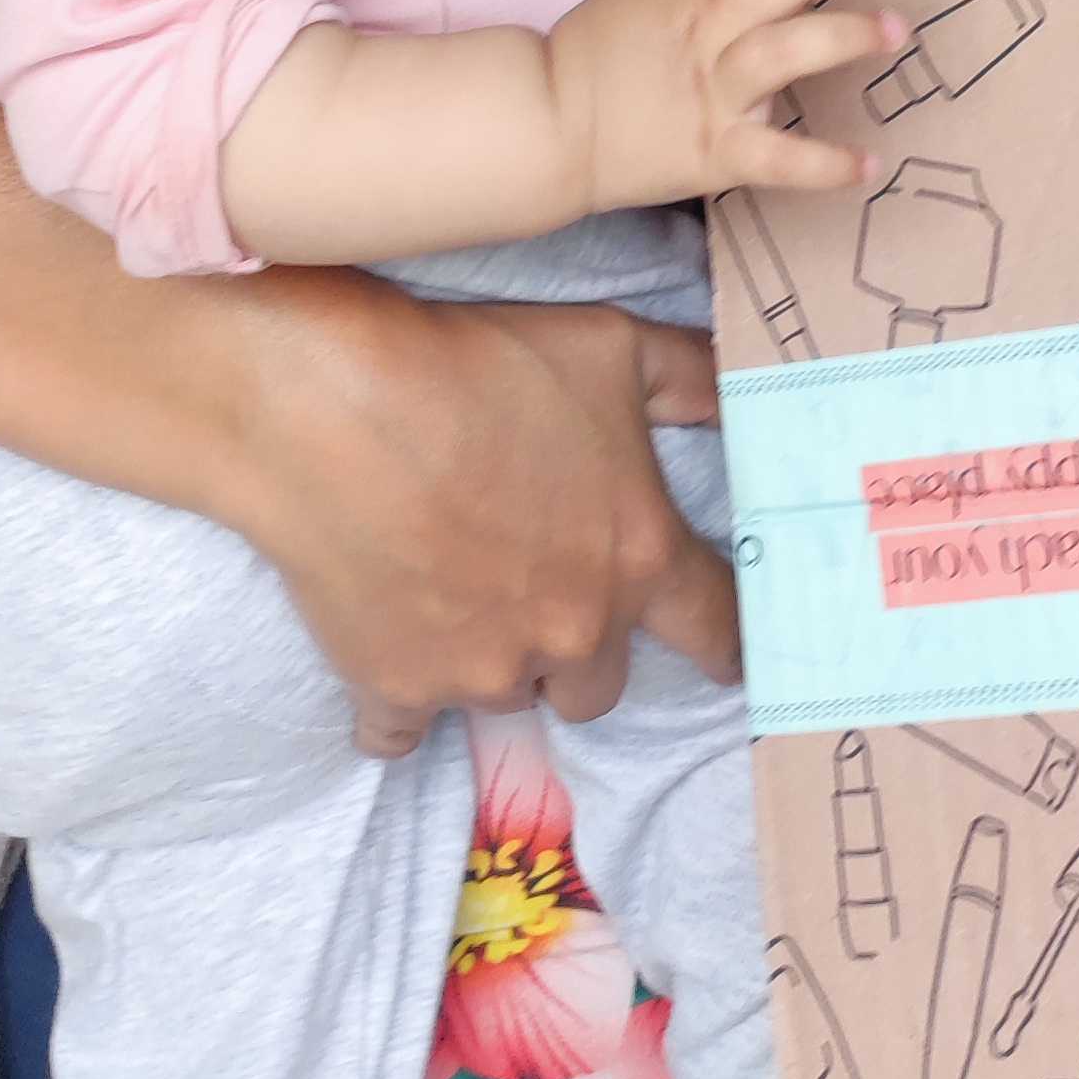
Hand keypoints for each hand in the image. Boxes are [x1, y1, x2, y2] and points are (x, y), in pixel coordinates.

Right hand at [205, 265, 739, 756]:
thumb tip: (738, 393)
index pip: (713, 627)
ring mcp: (484, 673)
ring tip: (446, 591)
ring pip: (505, 697)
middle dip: (576, 650)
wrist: (340, 410)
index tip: (725, 662)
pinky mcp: (398, 692)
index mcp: (637, 558)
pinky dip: (395, 706)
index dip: (724, 643)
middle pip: (598, 685)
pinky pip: (402, 732)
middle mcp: (573, 634)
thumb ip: (688, 379)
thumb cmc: (484, 368)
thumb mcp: (613, 346)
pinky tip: (383, 656)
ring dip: (489, 661)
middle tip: (533, 591)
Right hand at [550, 0, 900, 217]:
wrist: (543, 124)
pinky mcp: (712, 150)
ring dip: (847, 35)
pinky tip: (868, 165)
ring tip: (896, 30)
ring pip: (787, 49)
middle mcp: (706, 28)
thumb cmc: (594, 59)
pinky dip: (824, 163)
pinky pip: (777, 156)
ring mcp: (711, 89)